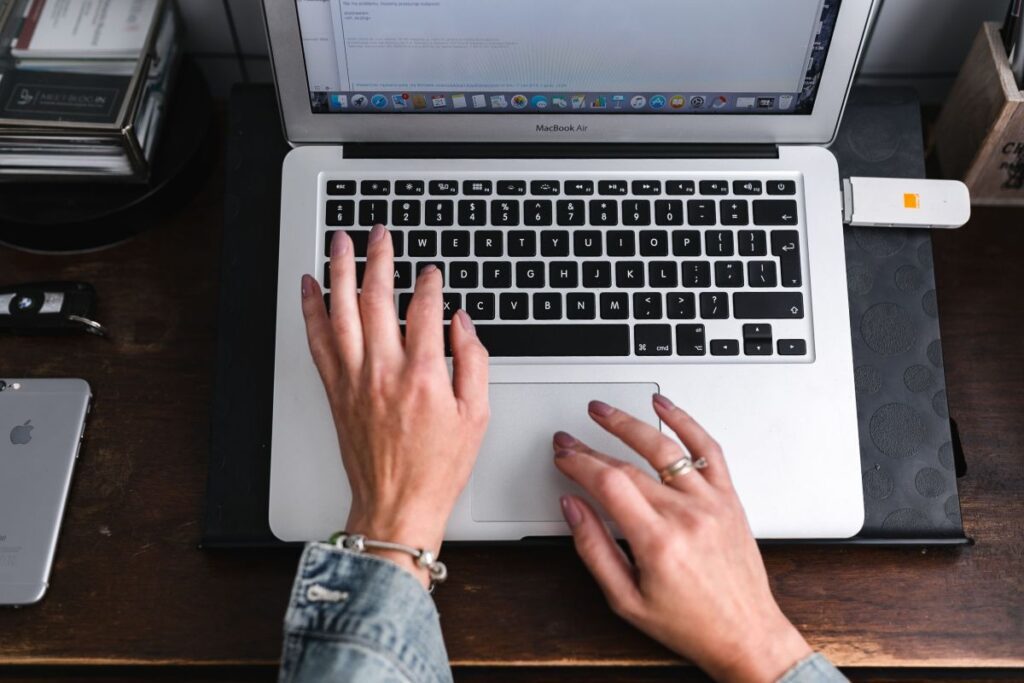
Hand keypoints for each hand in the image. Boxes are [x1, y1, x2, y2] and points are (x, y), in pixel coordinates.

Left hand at [300, 224, 489, 586]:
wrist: (395, 506)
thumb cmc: (437, 468)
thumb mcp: (476, 417)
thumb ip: (472, 363)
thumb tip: (461, 323)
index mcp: (424, 377)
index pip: (424, 311)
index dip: (429, 284)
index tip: (432, 272)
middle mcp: (383, 372)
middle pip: (377, 299)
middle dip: (380, 259)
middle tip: (381, 234)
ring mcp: (354, 380)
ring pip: (342, 312)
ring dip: (340, 271)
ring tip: (340, 242)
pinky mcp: (335, 391)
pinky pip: (318, 341)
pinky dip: (311, 310)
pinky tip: (309, 287)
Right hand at [554, 395, 810, 682]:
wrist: (746, 633)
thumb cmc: (690, 624)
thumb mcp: (626, 600)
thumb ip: (594, 549)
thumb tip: (572, 507)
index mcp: (658, 542)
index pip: (608, 483)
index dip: (579, 463)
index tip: (562, 458)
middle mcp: (686, 515)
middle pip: (628, 465)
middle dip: (590, 448)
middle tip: (568, 440)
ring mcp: (711, 502)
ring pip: (664, 448)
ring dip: (628, 423)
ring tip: (602, 411)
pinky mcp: (729, 498)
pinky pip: (708, 449)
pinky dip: (685, 421)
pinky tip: (663, 405)